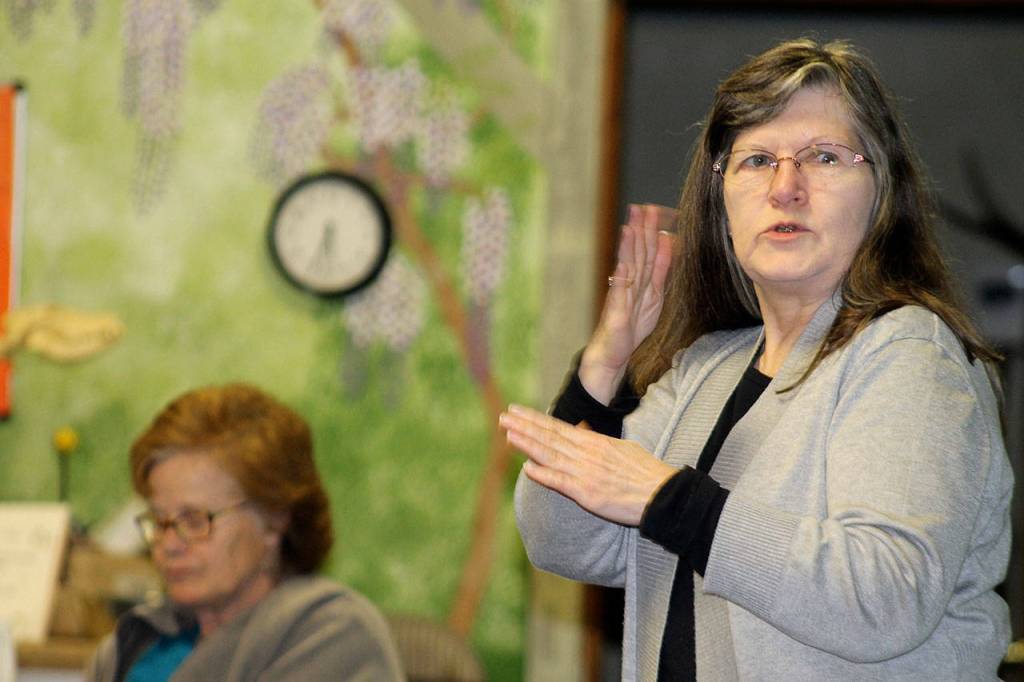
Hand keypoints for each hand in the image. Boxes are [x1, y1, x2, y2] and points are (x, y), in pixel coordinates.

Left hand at [500, 404, 675, 525]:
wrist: (663, 494)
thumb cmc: (645, 472)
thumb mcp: (621, 448)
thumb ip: (597, 441)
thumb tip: (582, 430)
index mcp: (595, 442)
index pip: (558, 427)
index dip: (535, 419)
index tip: (517, 411)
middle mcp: (587, 454)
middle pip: (550, 437)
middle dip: (524, 426)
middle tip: (503, 416)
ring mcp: (585, 472)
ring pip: (550, 455)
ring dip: (527, 444)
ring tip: (508, 433)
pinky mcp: (587, 493)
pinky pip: (560, 482)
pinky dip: (543, 474)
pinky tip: (527, 467)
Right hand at [581, 204, 675, 402]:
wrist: (610, 356)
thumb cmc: (630, 329)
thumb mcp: (654, 298)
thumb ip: (661, 272)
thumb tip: (670, 245)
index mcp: (641, 282)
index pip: (647, 252)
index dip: (651, 232)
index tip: (654, 210)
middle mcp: (629, 285)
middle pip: (637, 253)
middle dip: (641, 229)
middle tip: (642, 207)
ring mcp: (621, 295)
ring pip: (629, 264)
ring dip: (631, 242)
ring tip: (632, 221)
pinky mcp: (616, 308)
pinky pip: (621, 284)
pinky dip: (624, 267)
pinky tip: (625, 254)